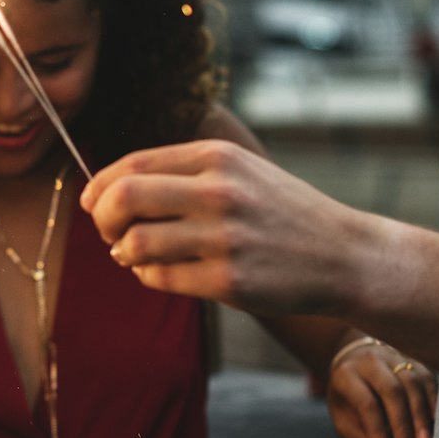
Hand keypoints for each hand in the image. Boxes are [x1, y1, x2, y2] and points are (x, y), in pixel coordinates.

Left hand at [80, 139, 382, 316]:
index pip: (132, 165)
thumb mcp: (238, 171)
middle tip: (110, 233)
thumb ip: (180, 172)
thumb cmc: (280, 212)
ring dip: (125, 253)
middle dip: (103, 220)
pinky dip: (149, 276)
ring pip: (136, 243)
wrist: (343, 255)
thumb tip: (108, 190)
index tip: (95, 204)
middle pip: (124, 199)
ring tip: (139, 255)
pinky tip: (164, 271)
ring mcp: (225, 237)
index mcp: (216, 157)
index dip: (100, 187)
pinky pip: (160, 278)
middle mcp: (219, 191)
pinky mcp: (229, 280)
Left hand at [328, 342, 436, 437]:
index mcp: (346, 374)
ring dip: (420, 414)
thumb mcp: (344, 419)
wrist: (354, 361)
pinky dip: (433, 401)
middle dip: (402, 425)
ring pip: (412, 383)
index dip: (377, 432)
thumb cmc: (348, 398)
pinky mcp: (412, 361)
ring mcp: (393, 357)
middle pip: (392, 391)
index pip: (366, 403)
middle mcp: (370, 361)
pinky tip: (436, 422)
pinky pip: (427, 378)